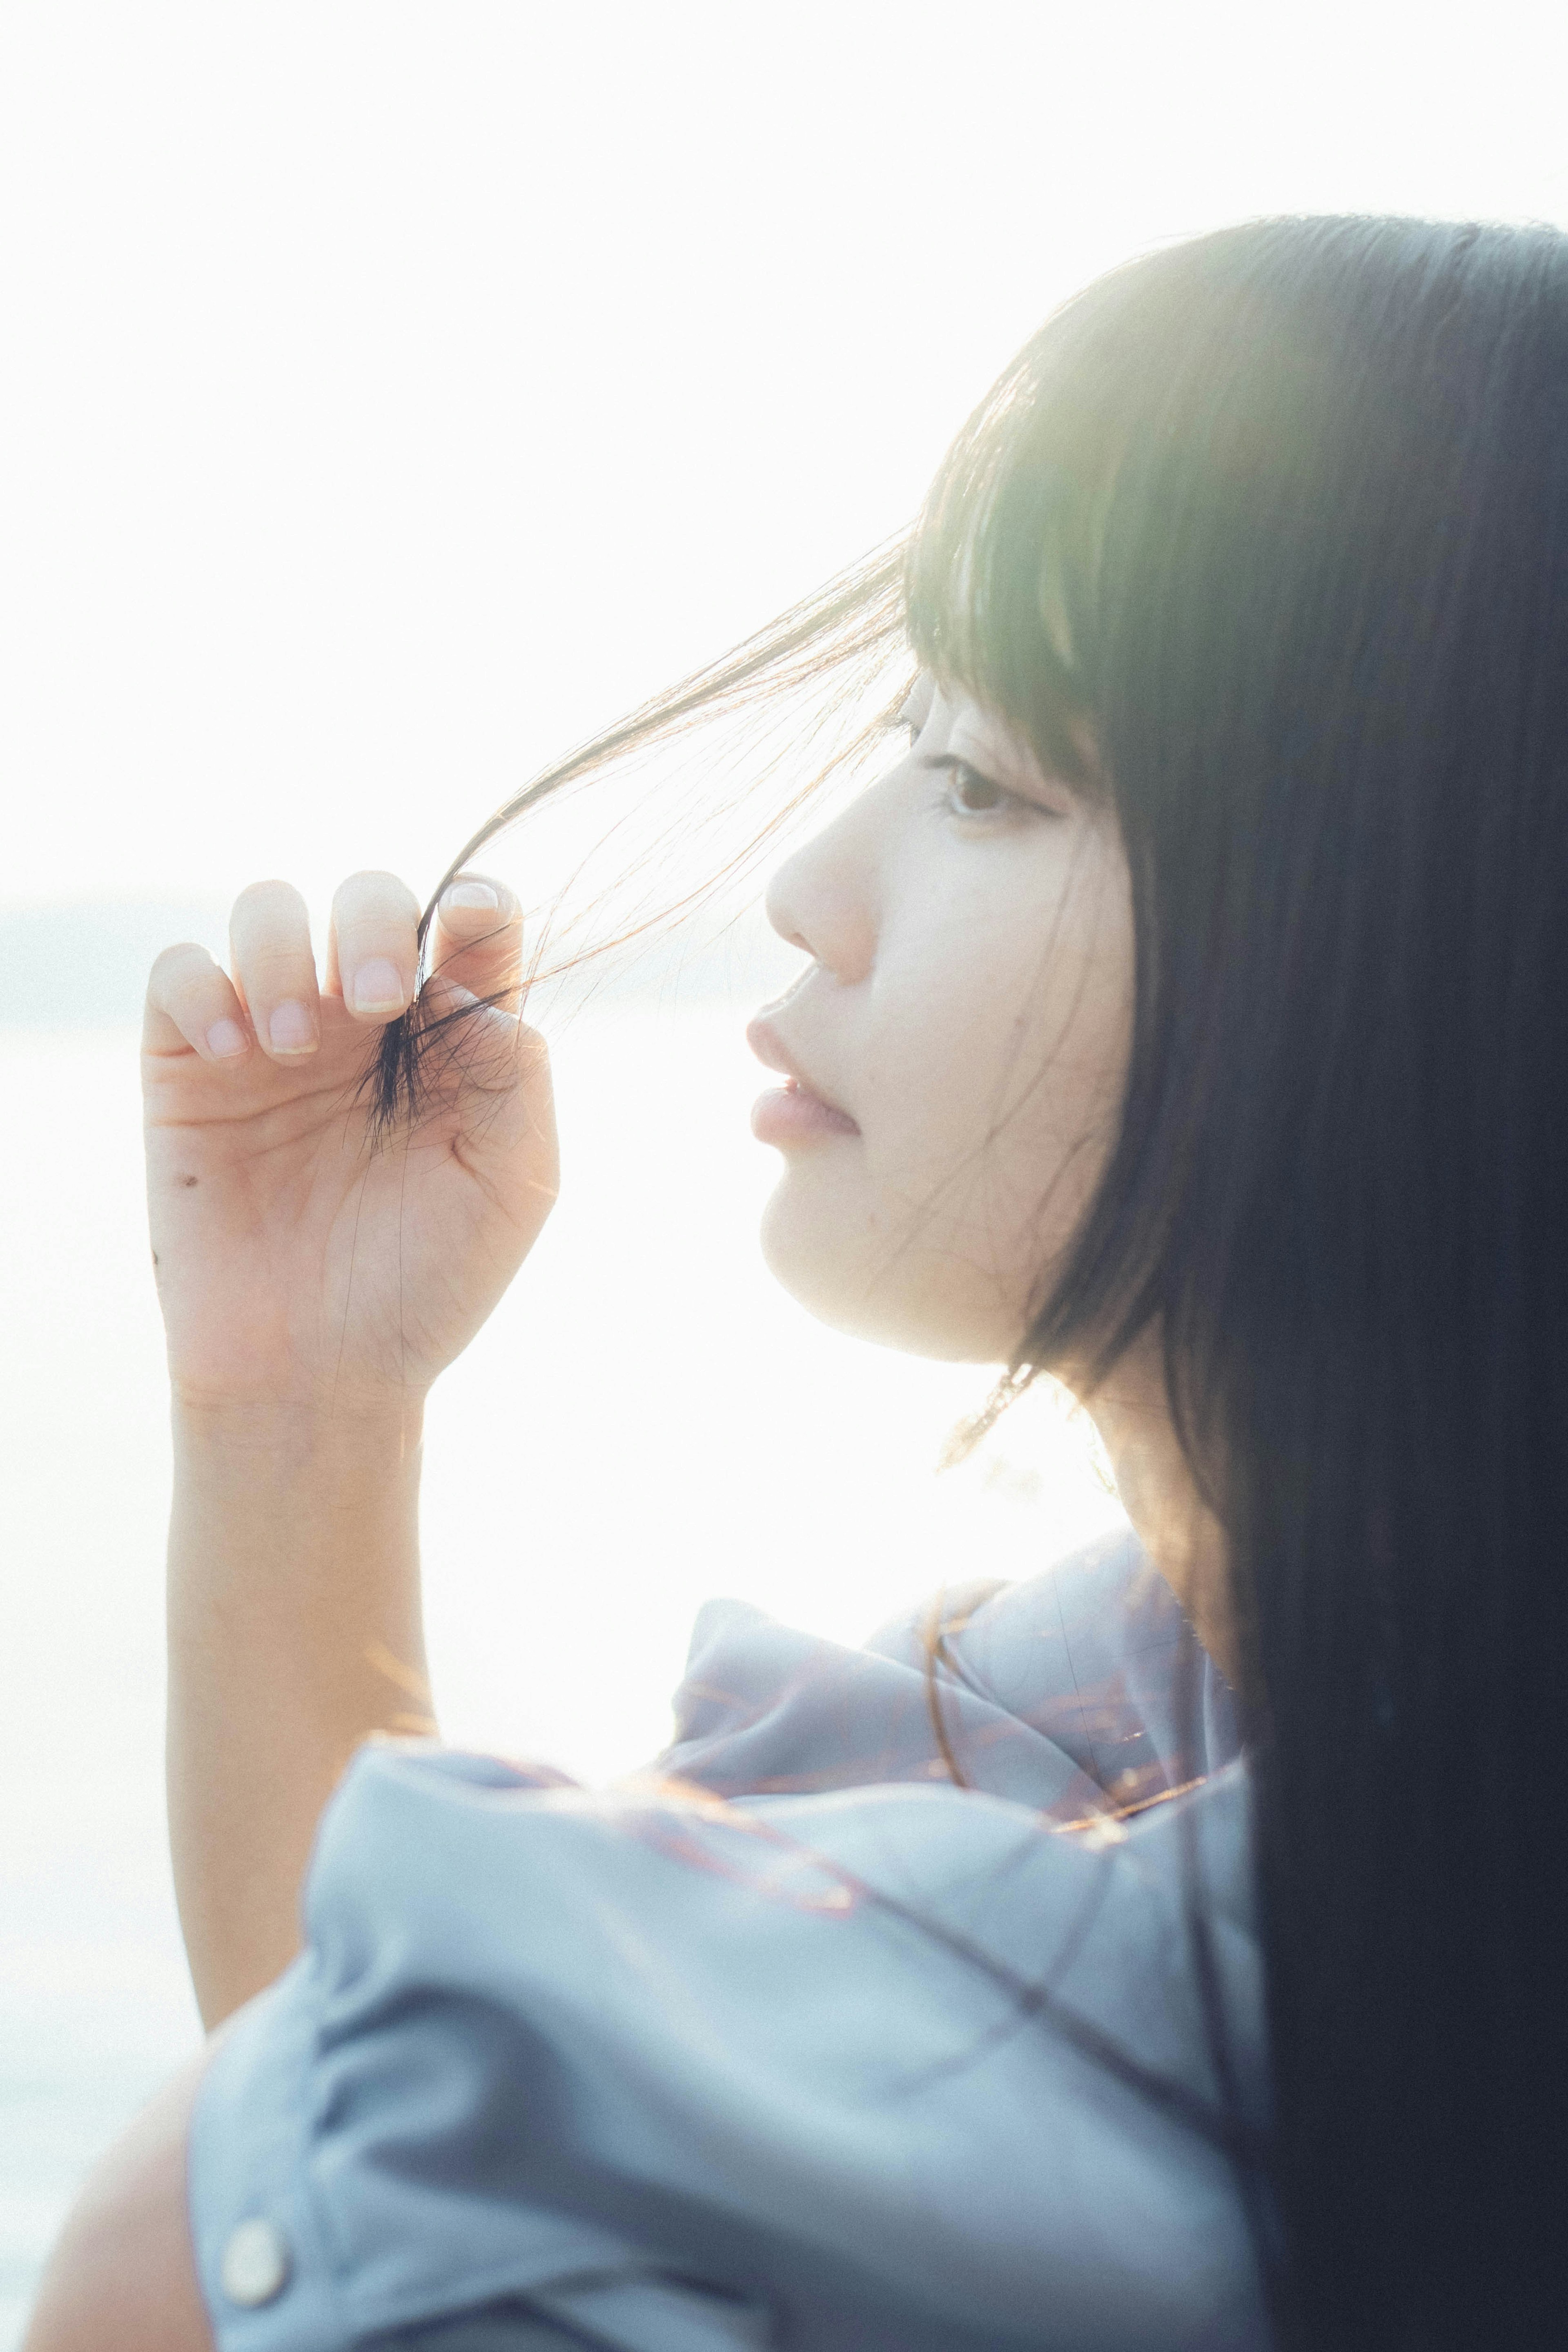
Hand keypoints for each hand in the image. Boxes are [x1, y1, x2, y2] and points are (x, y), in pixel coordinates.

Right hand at [143, 870, 556, 1412]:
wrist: (318, 1373)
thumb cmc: (425, 1284)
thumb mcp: (511, 1185)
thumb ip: (517, 1078)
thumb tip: (477, 992)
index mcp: (450, 1041)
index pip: (469, 928)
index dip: (475, 901)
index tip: (469, 921)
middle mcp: (363, 1025)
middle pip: (368, 899)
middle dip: (374, 923)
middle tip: (379, 1003)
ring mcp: (276, 1038)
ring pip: (268, 911)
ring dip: (285, 953)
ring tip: (294, 1049)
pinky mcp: (192, 1069)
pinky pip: (181, 973)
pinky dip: (205, 990)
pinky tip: (236, 1057)